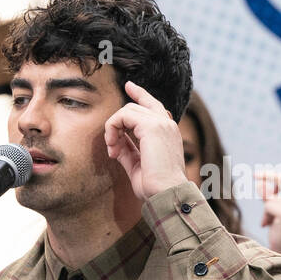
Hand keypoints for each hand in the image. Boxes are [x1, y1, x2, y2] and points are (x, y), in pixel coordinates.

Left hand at [104, 81, 188, 201]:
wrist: (167, 193)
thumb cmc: (154, 186)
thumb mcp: (138, 165)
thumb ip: (129, 150)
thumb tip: (117, 143)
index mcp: (167, 132)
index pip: (153, 105)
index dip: (140, 94)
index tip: (129, 86)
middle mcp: (167, 124)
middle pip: (136, 106)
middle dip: (117, 123)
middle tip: (112, 148)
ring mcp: (161, 123)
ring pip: (127, 110)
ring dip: (113, 129)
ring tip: (113, 150)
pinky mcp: (152, 126)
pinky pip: (123, 115)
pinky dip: (113, 129)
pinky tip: (114, 148)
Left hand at [256, 168, 280, 270]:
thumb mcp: (280, 210)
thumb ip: (274, 196)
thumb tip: (260, 182)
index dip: (276, 173)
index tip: (260, 174)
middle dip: (267, 176)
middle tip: (254, 175)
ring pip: (272, 196)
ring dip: (267, 208)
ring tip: (270, 221)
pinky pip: (268, 205)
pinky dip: (266, 214)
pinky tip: (269, 225)